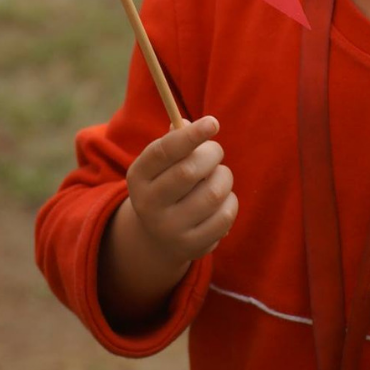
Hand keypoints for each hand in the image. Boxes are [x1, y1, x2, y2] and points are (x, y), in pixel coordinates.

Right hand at [98, 116, 237, 328]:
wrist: (158, 237)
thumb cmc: (166, 183)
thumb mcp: (162, 163)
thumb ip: (175, 140)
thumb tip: (189, 124)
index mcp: (138, 176)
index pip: (164, 151)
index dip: (190, 135)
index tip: (213, 122)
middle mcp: (149, 204)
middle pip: (189, 171)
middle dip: (212, 154)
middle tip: (216, 151)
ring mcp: (170, 229)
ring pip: (212, 193)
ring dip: (224, 176)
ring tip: (220, 175)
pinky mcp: (192, 246)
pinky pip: (224, 216)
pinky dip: (230, 201)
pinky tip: (222, 200)